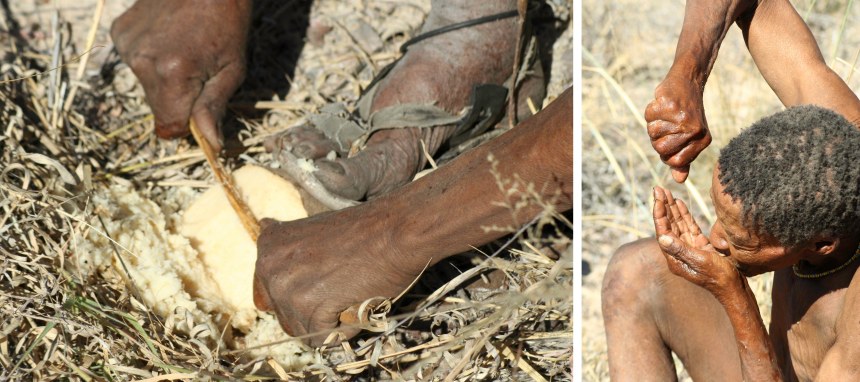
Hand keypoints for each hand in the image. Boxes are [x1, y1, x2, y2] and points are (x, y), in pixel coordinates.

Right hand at [110, 0, 250, 152]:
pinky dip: (150, 58)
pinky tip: (168, 38)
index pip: (169, 126)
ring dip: (164, 78)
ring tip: (184, 50)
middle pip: (157, 107)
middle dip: (177, 100)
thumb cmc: (227, 24)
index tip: (198, 109)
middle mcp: (143, 62)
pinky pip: (135, 63)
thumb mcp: (232, 69)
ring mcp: (127, 46)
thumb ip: (214, 108)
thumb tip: (211, 144)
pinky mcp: (119, 34)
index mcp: (173, 75)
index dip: (186, 124)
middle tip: (198, 71)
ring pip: (146, 86)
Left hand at [252, 210, 422, 346]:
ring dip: (330, 320)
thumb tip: (264, 226)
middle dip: (314, 311)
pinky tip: (357, 299)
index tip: (323, 281)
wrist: (395, 230)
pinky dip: (345, 328)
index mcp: (269, 246)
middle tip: (342, 283)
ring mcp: (285, 287)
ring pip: (303, 330)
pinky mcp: (307, 306)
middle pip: (285, 316)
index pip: (269, 294)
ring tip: (350, 289)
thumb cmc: (364, 231)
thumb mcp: (313, 228)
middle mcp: (269, 266)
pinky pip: (323, 338)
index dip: (301, 294)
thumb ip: (289, 244)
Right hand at [645, 74, 711, 182]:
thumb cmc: (687, 113)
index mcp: (702, 139)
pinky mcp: (668, 104)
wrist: (688, 81)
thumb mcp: (690, 137)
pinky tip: (662, 104)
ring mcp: (681, 116)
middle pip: (660, 149)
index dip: (666, 154)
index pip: (674, 161)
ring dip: (654, 123)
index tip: (670, 141)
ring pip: (652, 132)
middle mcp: (694, 129)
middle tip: (666, 126)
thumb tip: (679, 180)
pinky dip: (651, 110)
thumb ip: (684, 159)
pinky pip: (649, 116)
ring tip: (665, 114)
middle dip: (657, 139)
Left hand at [652, 187, 739, 294]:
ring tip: (666, 193)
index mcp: (674, 257)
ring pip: (677, 224)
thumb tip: (662, 238)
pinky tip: (679, 203)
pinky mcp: (699, 246)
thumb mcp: (700, 261)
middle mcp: (678, 252)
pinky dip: (684, 215)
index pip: (663, 230)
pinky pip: (688, 227)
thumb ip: (681, 250)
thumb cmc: (719, 277)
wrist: (734, 289)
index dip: (659, 212)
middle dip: (663, 207)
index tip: (657, 196)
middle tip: (657, 189)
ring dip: (671, 209)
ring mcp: (689, 248)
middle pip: (668, 225)